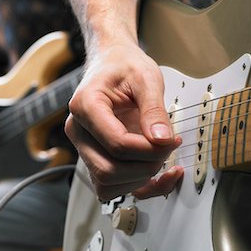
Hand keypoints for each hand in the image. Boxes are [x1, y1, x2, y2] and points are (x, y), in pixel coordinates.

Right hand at [65, 44, 182, 200]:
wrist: (113, 63)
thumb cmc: (124, 67)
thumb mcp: (146, 78)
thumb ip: (154, 109)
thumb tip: (162, 140)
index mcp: (85, 106)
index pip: (116, 143)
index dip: (149, 149)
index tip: (171, 140)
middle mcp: (79, 131)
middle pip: (107, 170)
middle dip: (145, 166)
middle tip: (167, 149)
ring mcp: (85, 148)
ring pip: (106, 185)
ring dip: (140, 180)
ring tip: (161, 158)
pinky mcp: (96, 158)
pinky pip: (111, 187)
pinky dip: (136, 187)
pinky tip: (158, 176)